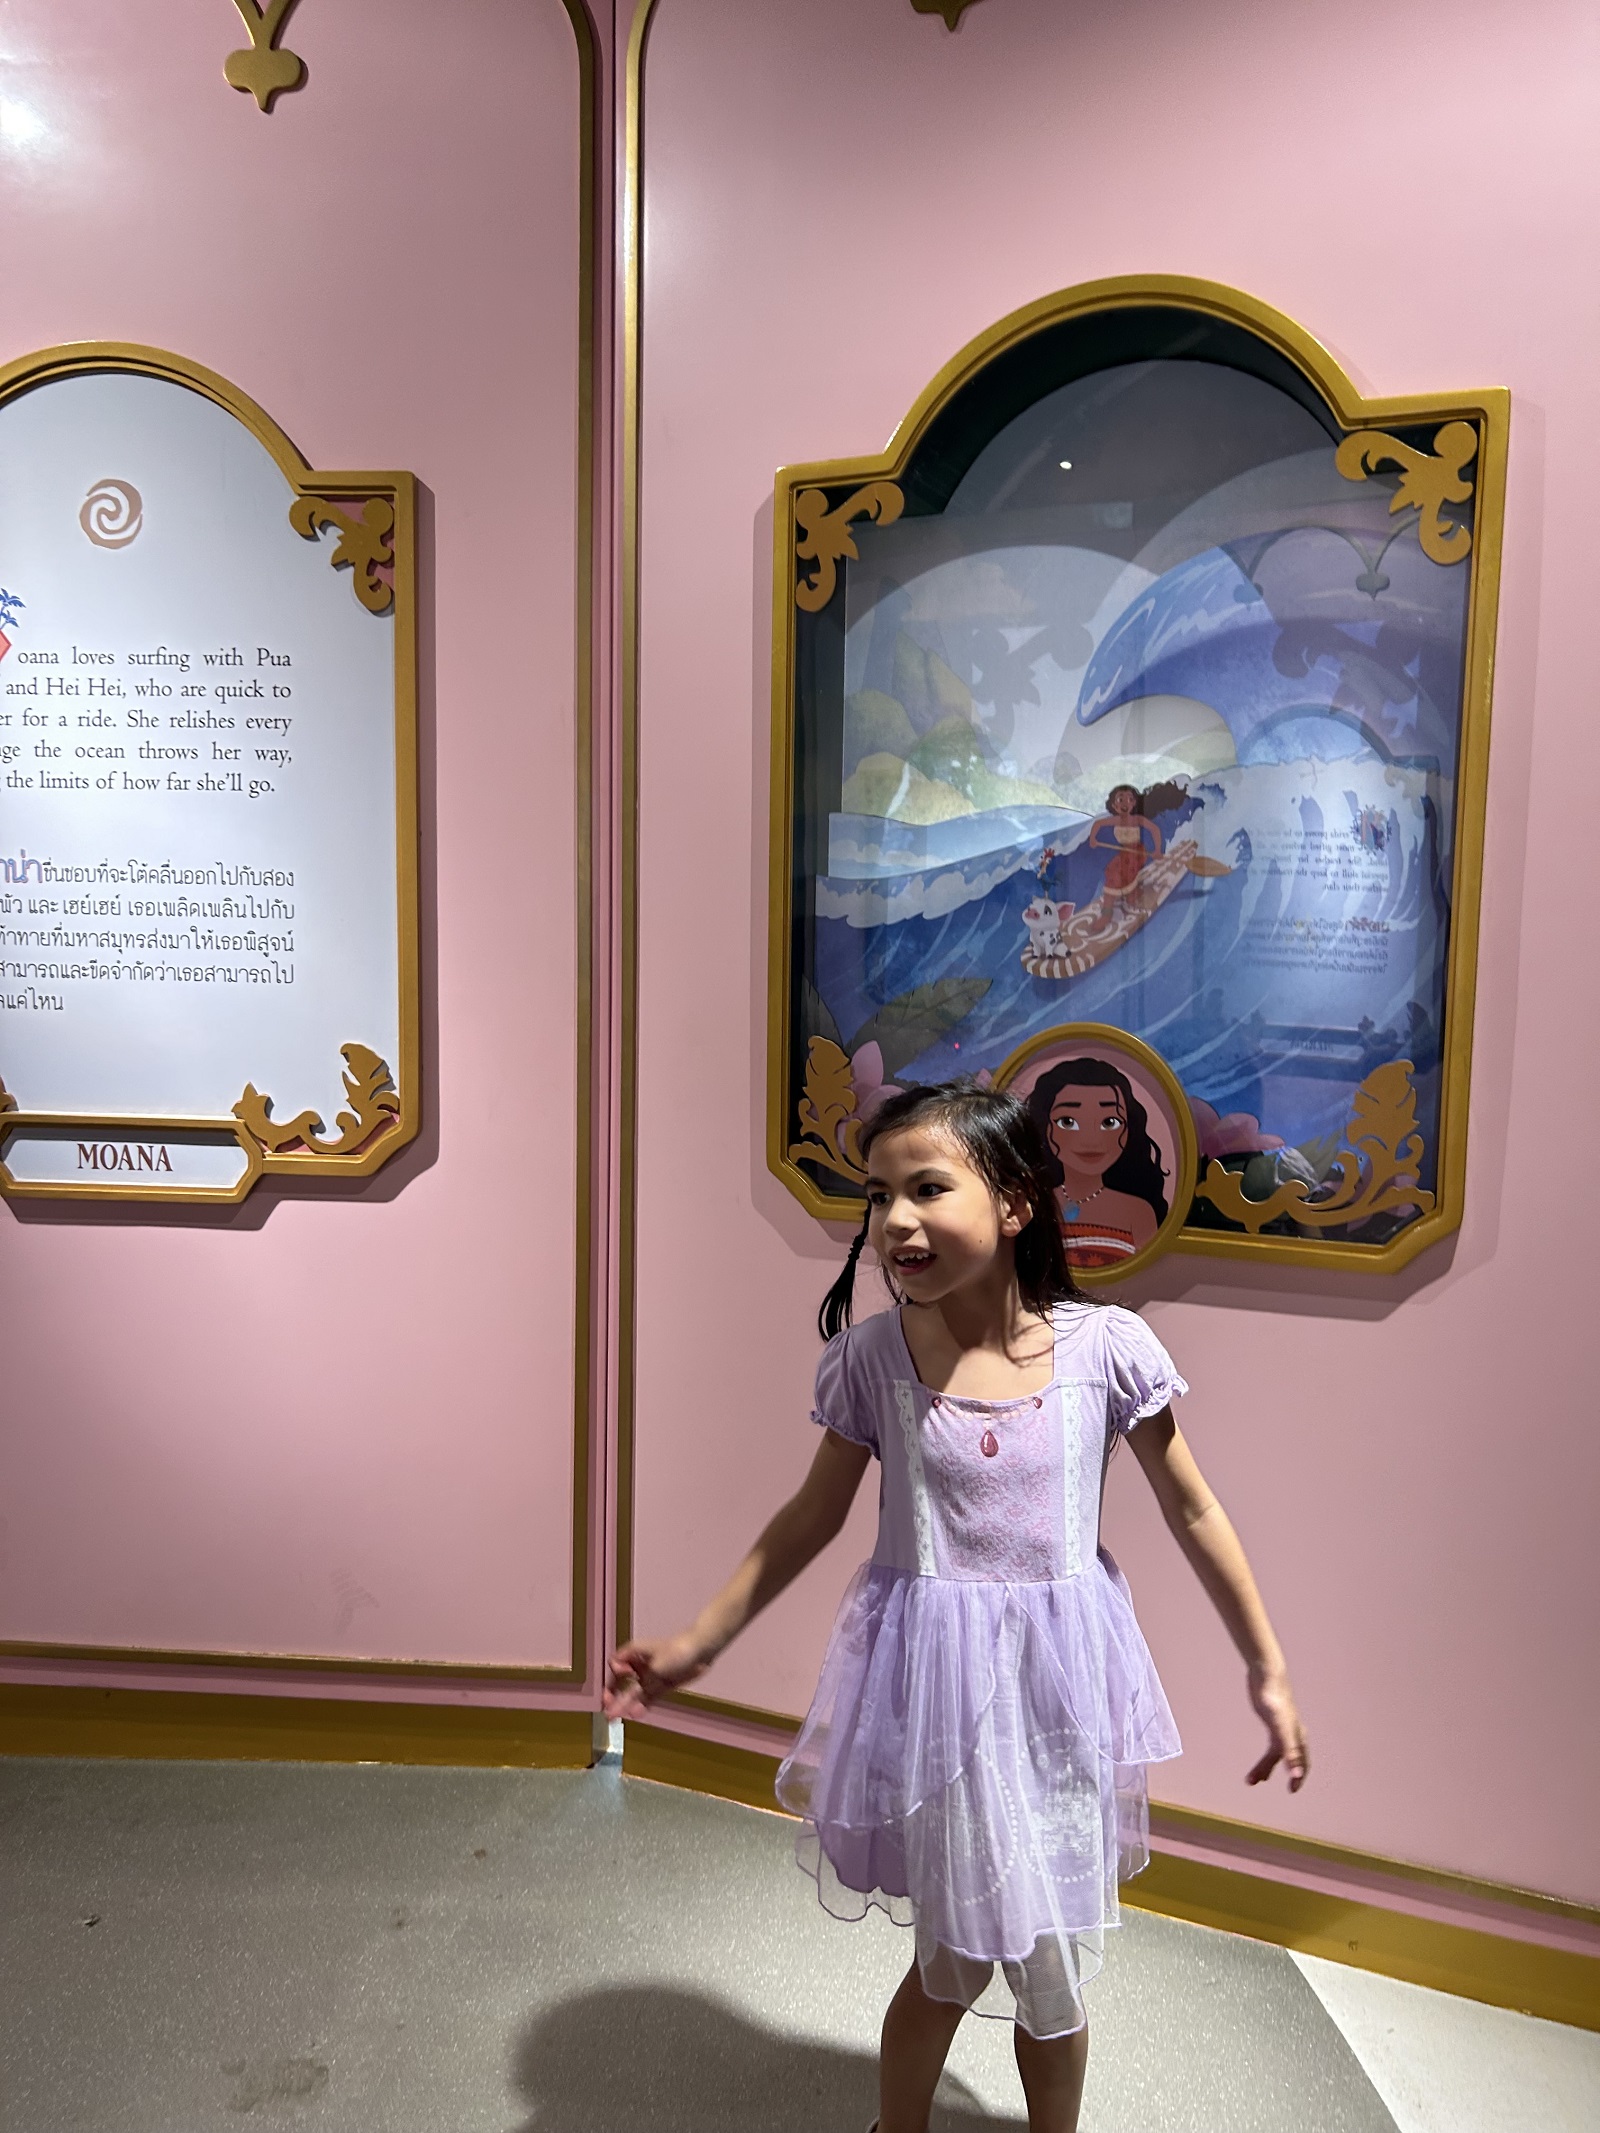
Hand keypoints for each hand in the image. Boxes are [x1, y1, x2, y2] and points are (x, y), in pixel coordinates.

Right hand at [603, 1632, 710, 1719]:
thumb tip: (627, 1703)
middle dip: (615, 1696)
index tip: (614, 1690)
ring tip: (617, 1717)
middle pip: (621, 1681)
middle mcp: (639, 1666)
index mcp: (634, 1653)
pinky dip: (642, 1706)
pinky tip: (635, 1714)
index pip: (615, 1665)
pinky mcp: (660, 1685)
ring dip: (626, 1704)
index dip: (613, 1678)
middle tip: (608, 1711)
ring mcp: (650, 1676)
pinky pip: (647, 1698)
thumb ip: (641, 1687)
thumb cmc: (676, 1652)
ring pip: (634, 1693)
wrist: (700, 1651)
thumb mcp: (656, 1669)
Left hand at [1245, 1663, 1308, 1790]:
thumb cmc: (1273, 1698)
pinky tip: (1260, 1762)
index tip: (1292, 1790)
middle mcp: (1292, 1733)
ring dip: (1266, 1767)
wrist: (1266, 1673)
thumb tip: (1295, 1774)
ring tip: (1252, 1780)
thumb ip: (1288, 1751)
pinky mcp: (1272, 1720)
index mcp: (1296, 1736)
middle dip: (1278, 1773)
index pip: (1302, 1762)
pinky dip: (1266, 1757)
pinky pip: (1272, 1744)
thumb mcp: (1279, 1727)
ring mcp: (1282, 1726)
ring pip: (1276, 1754)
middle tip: (1262, 1784)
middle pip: (1288, 1760)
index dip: (1299, 1776)